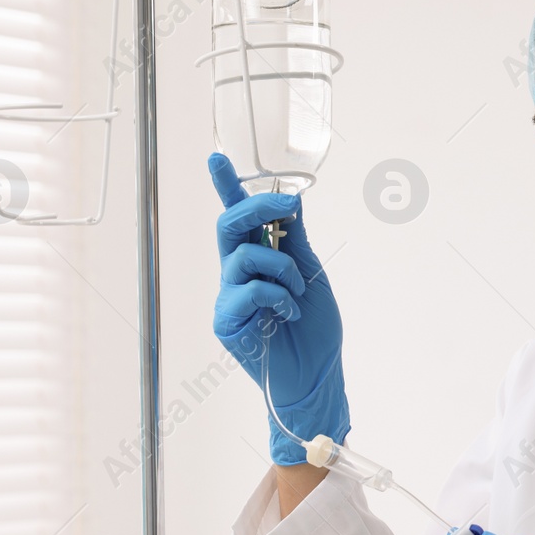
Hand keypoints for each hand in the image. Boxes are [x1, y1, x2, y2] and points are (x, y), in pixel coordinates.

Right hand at [210, 152, 349, 463]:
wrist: (317, 376)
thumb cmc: (315, 332)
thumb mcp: (311, 275)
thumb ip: (294, 240)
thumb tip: (291, 200)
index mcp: (257, 260)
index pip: (239, 218)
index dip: (228, 187)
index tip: (216, 158)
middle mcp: (236, 274)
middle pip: (230, 226)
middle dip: (259, 209)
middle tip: (287, 208)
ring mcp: (228, 297)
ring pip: (244, 256)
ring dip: (282, 269)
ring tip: (297, 295)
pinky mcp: (226, 321)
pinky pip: (248, 289)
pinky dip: (277, 296)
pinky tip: (288, 315)